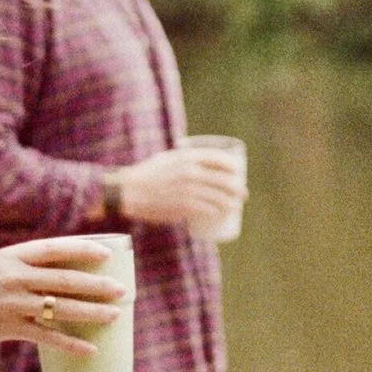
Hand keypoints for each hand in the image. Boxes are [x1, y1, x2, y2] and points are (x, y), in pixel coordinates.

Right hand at [0, 236, 125, 357]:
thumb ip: (26, 265)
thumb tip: (64, 269)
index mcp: (12, 256)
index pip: (54, 249)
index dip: (82, 250)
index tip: (106, 254)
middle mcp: (14, 277)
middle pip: (64, 279)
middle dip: (97, 285)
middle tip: (122, 290)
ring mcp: (11, 303)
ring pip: (60, 308)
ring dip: (91, 313)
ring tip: (114, 316)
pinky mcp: (7, 328)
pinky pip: (46, 337)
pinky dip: (70, 344)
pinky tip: (90, 349)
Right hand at [117, 146, 245, 229]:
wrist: (129, 192)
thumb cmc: (147, 174)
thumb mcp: (167, 159)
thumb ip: (184, 160)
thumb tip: (201, 164)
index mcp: (187, 157)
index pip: (219, 158)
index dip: (232, 165)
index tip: (237, 171)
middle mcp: (191, 172)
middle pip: (224, 180)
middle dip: (237, 188)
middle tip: (242, 194)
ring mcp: (189, 190)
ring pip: (219, 197)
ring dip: (230, 203)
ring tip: (234, 206)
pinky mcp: (184, 206)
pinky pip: (207, 210)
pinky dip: (216, 212)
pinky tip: (220, 214)